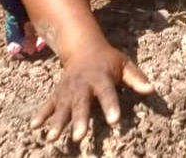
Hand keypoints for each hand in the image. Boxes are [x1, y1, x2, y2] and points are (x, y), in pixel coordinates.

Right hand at [31, 40, 153, 142]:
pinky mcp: (58, 93)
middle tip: (79, 137)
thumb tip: (151, 90)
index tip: (114, 121)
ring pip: (63, 107)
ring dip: (57, 122)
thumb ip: (136, 78)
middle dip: (79, 120)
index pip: (107, 93)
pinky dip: (41, 115)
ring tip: (52, 138)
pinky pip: (48, 104)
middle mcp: (83, 85)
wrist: (83, 48)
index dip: (111, 107)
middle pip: (81, 104)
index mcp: (101, 78)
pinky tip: (34, 127)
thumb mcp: (124, 65)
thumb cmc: (108, 61)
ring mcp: (68, 90)